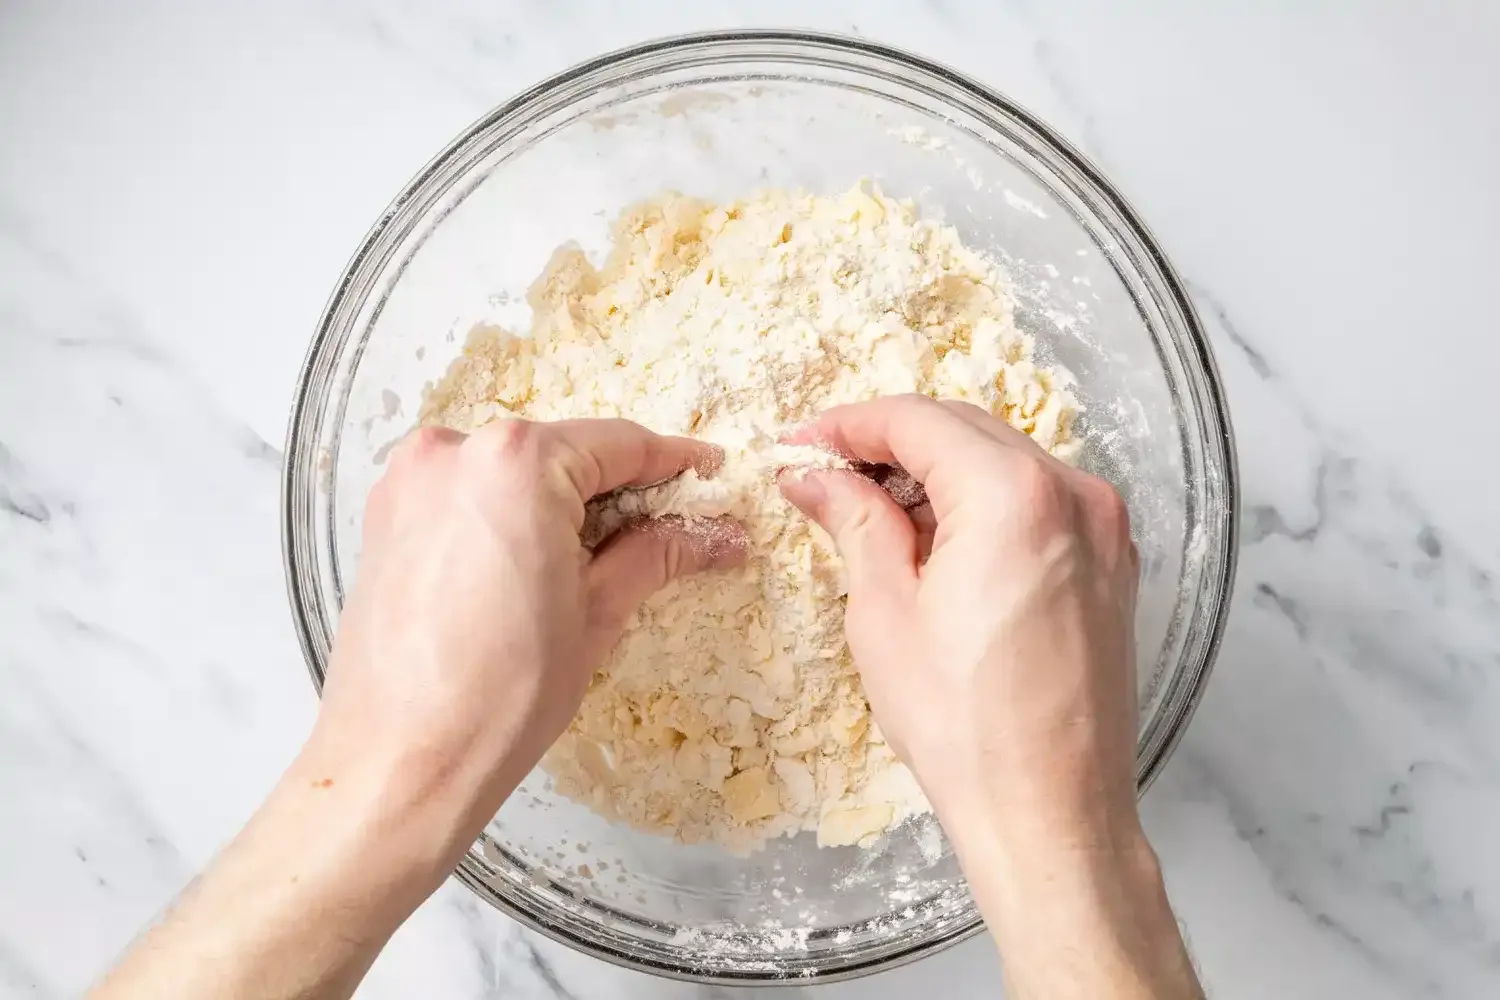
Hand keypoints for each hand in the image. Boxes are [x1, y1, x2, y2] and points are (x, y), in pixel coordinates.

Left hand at [311, 418, 745, 854]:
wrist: (399, 763)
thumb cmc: (500, 697)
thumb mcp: (597, 614)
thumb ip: (656, 554)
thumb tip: (715, 534)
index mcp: (517, 462)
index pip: (618, 444)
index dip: (672, 462)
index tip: (706, 473)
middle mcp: (454, 451)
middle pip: (561, 453)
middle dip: (614, 489)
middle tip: (664, 529)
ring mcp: (410, 482)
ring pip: (510, 473)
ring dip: (557, 503)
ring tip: (595, 560)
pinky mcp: (383, 517)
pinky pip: (465, 496)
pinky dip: (506, 516)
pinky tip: (533, 566)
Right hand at [779, 397, 1200, 999]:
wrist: (1051, 812)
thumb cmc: (964, 727)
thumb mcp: (884, 612)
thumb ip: (854, 521)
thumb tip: (815, 476)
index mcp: (1014, 495)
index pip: (917, 420)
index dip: (848, 425)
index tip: (801, 445)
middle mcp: (1074, 494)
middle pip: (964, 429)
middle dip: (889, 443)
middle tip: (823, 473)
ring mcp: (1104, 528)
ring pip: (1004, 460)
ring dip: (935, 470)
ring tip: (871, 510)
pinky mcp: (1113, 563)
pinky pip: (1038, 500)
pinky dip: (983, 501)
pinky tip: (936, 538)